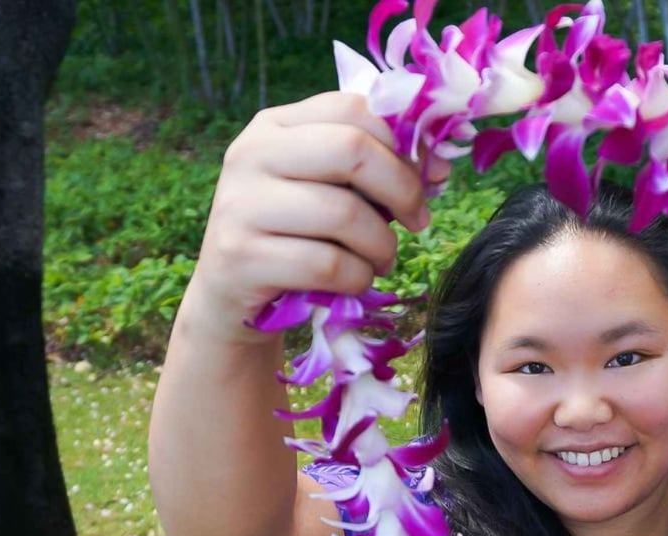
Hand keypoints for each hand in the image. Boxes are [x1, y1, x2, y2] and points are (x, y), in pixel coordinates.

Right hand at [183, 92, 450, 339]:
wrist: (230, 296)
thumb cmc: (293, 236)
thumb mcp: (326, 191)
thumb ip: (372, 169)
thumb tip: (438, 166)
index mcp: (274, 126)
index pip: (353, 108)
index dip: (404, 143)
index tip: (429, 178)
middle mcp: (251, 154)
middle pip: (352, 150)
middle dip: (402, 189)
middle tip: (417, 221)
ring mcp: (241, 204)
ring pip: (344, 213)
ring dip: (382, 245)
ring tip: (382, 260)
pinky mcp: (241, 256)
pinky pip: (326, 264)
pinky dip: (357, 278)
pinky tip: (355, 282)